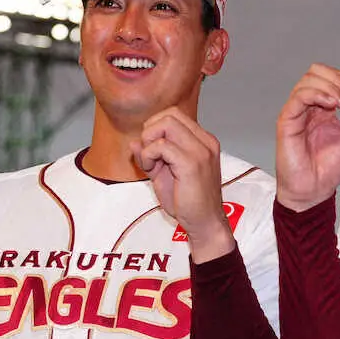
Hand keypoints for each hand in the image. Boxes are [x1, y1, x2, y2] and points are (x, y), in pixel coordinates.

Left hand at [132, 108, 233, 262]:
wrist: (205, 223)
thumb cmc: (189, 202)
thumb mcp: (164, 173)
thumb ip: (151, 155)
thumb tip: (134, 141)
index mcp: (203, 141)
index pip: (174, 115)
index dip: (155, 129)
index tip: (152, 153)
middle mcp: (205, 142)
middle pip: (169, 115)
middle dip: (150, 132)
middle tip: (149, 157)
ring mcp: (200, 151)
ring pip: (165, 124)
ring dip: (149, 144)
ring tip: (151, 165)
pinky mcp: (191, 164)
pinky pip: (161, 146)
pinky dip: (148, 156)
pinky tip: (152, 171)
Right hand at [276, 64, 339, 211]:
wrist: (315, 188)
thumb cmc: (331, 167)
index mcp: (323, 108)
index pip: (330, 77)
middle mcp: (309, 106)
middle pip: (316, 72)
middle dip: (337, 80)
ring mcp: (297, 112)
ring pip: (307, 80)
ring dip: (329, 86)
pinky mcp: (287, 120)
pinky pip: (299, 96)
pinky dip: (317, 94)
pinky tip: (330, 104)